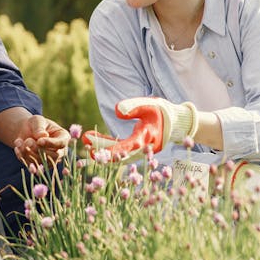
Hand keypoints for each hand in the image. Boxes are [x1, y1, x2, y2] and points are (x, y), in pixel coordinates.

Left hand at [13, 115, 69, 167]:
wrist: (26, 132)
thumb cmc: (35, 124)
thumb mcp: (36, 120)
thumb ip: (39, 127)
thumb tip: (42, 135)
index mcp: (63, 137)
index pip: (61, 143)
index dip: (51, 143)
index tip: (39, 140)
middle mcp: (60, 151)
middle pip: (53, 156)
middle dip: (39, 150)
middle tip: (28, 141)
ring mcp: (50, 160)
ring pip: (42, 162)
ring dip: (29, 153)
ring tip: (19, 142)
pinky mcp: (40, 166)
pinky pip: (32, 166)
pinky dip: (23, 158)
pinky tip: (17, 148)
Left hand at [83, 97, 197, 161]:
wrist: (176, 121)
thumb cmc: (162, 111)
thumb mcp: (149, 104)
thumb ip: (133, 106)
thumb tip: (117, 111)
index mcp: (147, 138)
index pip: (127, 147)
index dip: (111, 151)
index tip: (95, 152)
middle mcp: (143, 148)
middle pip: (119, 155)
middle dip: (101, 153)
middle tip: (83, 149)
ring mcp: (140, 150)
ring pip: (118, 153)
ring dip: (102, 149)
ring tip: (84, 141)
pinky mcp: (136, 147)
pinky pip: (120, 148)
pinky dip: (108, 144)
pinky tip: (93, 139)